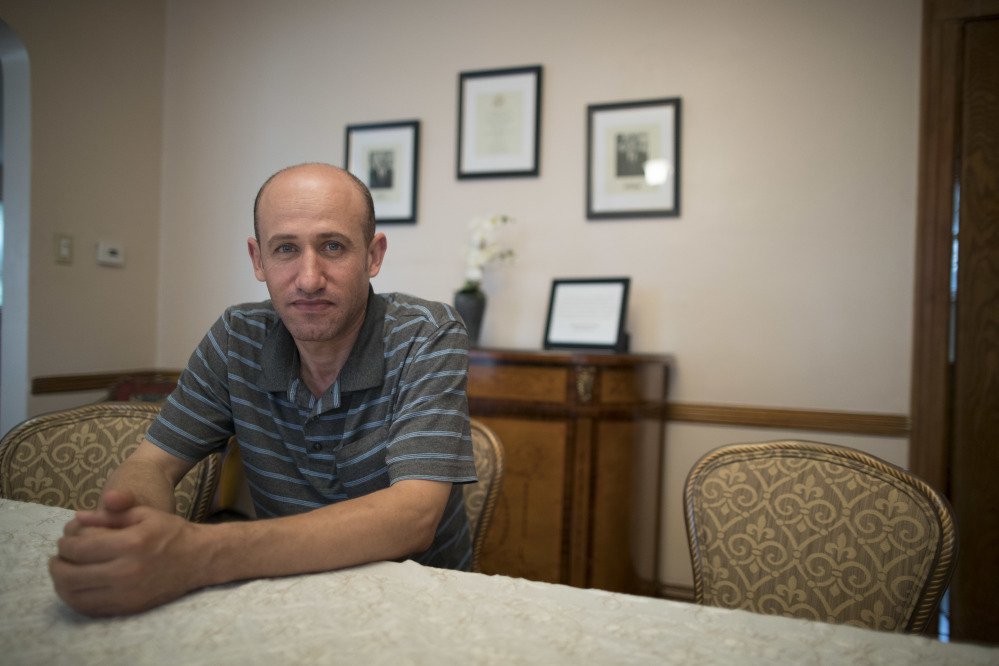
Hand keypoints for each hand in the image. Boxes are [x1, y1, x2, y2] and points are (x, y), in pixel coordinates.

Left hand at [49, 493, 203, 616]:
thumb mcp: (144, 513)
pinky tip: (76, 587)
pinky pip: (89, 609)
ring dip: (61, 584)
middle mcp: (127, 571)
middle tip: (58, 558)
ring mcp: (127, 593)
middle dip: (57, 565)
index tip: (65, 540)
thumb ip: (111, 514)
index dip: (65, 544)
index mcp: (131, 543)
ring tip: (64, 572)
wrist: (199, 559)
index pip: (80, 549)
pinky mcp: (128, 607)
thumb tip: (77, 517)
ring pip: (76, 596)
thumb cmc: (170, 532)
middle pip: (71, 575)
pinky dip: (75, 599)